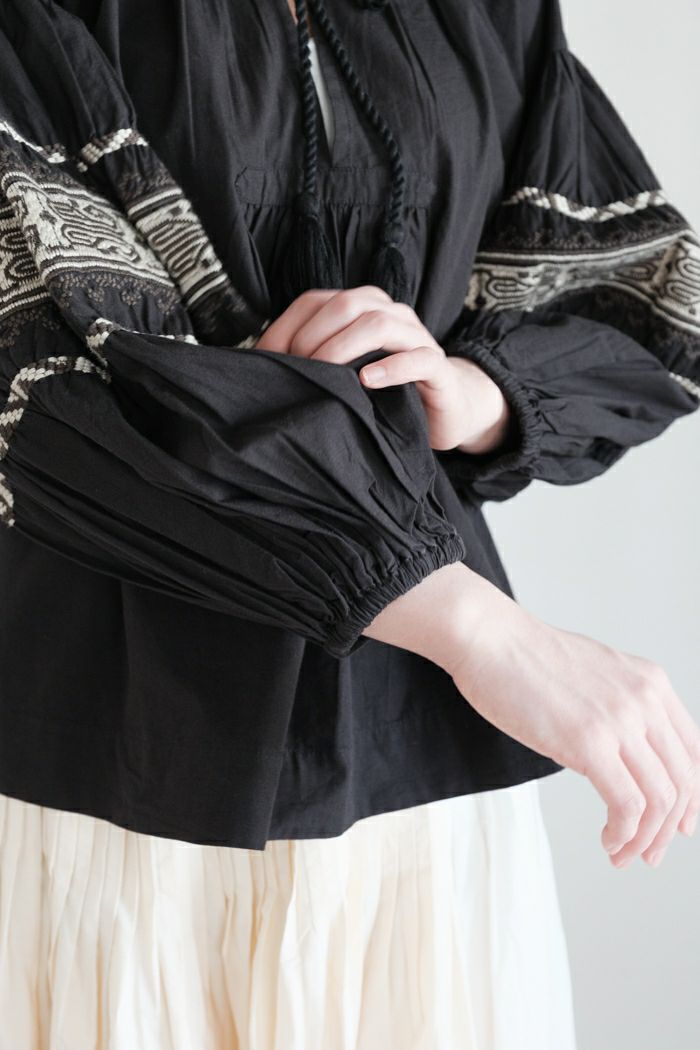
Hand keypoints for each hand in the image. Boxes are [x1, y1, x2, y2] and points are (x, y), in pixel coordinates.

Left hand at [254, 285, 511, 454]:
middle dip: (313, 338)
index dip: (287, 327)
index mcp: (360, 308)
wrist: (446, 408)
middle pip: (346, 304)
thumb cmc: (385, 389)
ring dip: (345, 347)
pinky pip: (417, 358)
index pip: (314, 301)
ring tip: (328, 375)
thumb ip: (312, 362)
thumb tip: (261, 367)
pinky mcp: (436, 366)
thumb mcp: (344, 372)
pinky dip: (391, 367)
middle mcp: (388, 312)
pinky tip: (368, 381)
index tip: (269, 362)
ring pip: (379, 322)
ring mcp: (415, 336)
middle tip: (299, 372)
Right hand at [361, 562, 699, 868]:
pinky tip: (607, 841)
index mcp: (651, 682)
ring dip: (644, 840)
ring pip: (660, 799)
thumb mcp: (595, 674)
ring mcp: (619, 720)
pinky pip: (627, 805)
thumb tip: (622, 755)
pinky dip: (623, 835)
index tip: (677, 825)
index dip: (691, 798)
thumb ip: (620, 707)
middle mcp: (645, 699)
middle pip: (683, 781)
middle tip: (648, 853)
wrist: (489, 638)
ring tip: (621, 853)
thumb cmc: (526, 658)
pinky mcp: (589, 741)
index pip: (694, 753)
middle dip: (668, 829)